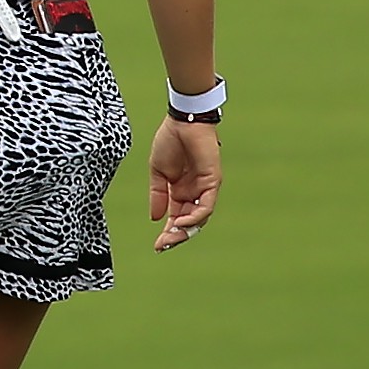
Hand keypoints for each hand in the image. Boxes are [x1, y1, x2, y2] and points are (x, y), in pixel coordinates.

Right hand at [145, 112, 220, 249]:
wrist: (182, 122)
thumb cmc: (170, 142)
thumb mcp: (158, 173)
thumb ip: (158, 195)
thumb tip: (155, 218)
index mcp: (180, 191)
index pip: (176, 218)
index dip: (167, 232)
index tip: (157, 246)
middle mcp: (194, 193)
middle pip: (188, 222)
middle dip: (176, 236)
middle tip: (163, 246)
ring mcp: (205, 189)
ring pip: (199, 218)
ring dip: (185, 229)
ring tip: (170, 235)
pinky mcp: (212, 182)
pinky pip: (206, 206)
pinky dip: (195, 216)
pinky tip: (180, 221)